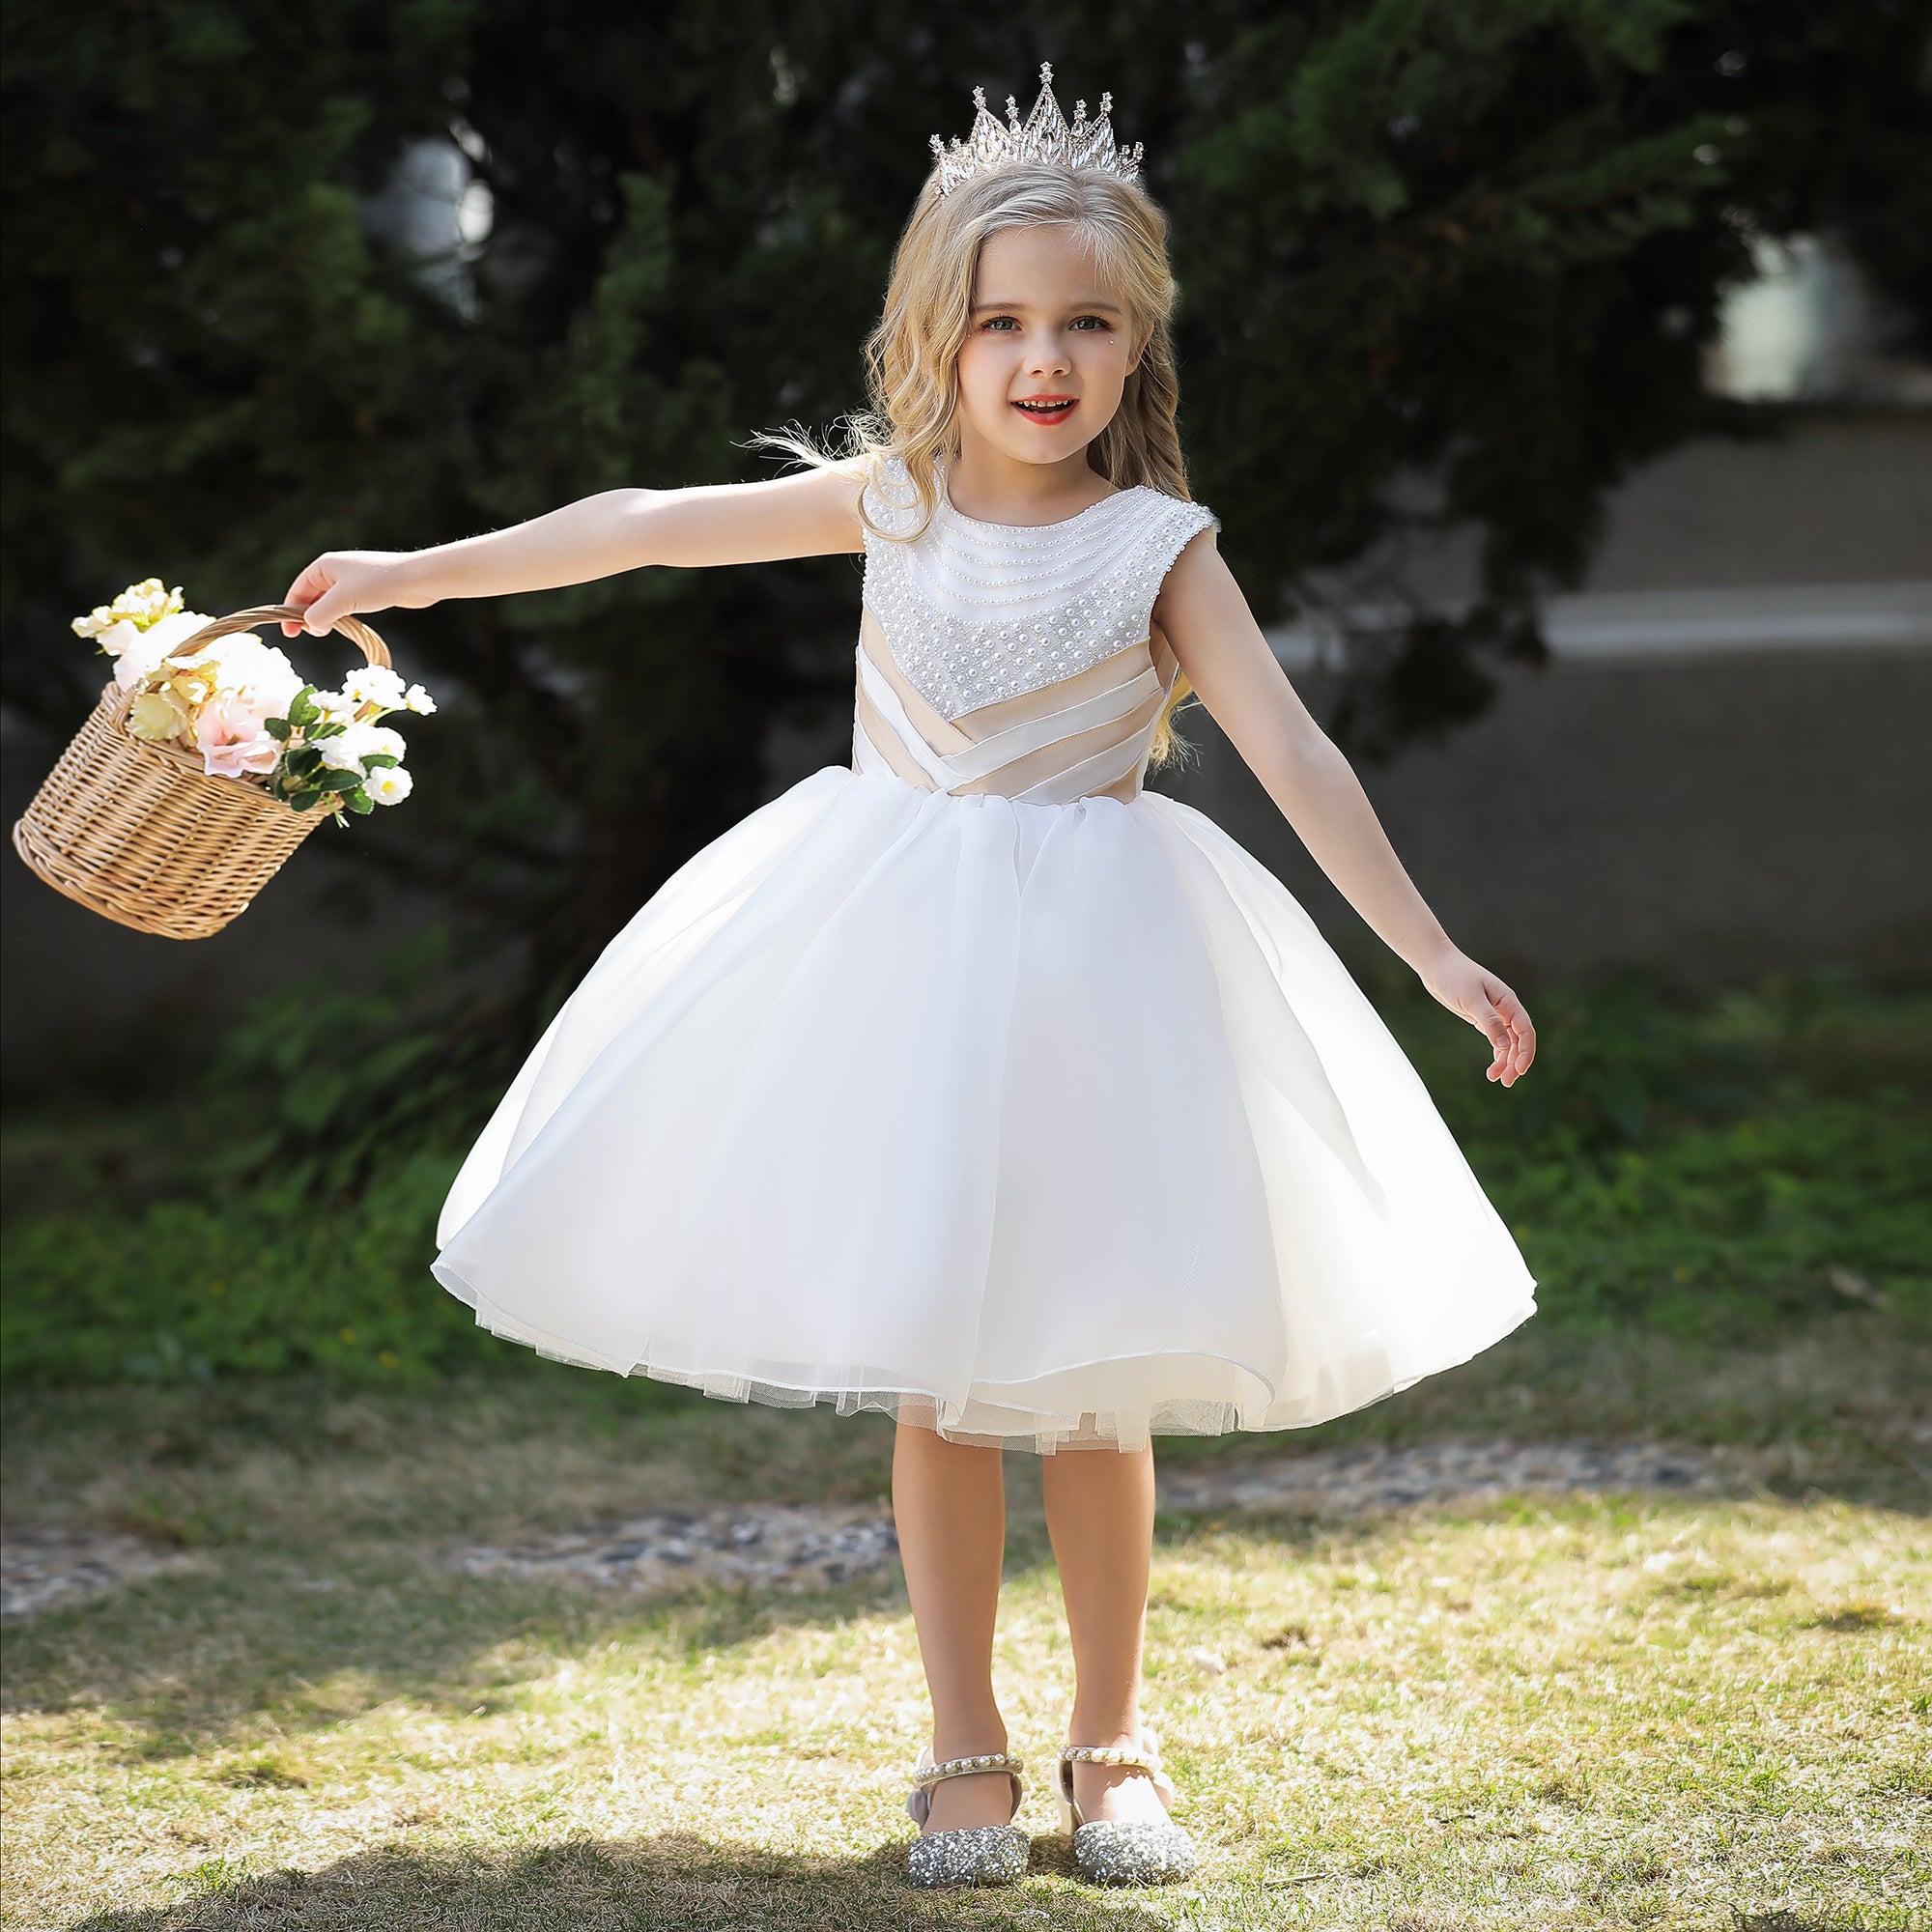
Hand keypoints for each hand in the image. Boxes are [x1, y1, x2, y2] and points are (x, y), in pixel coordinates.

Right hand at [278, 550, 431, 638]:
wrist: (416, 580)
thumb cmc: (378, 584)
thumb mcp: (342, 600)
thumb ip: (320, 614)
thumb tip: (310, 627)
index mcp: (324, 566)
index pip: (298, 589)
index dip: (290, 611)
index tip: (289, 633)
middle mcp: (336, 570)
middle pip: (312, 595)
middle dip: (308, 615)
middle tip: (310, 635)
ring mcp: (352, 579)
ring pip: (330, 601)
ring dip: (326, 617)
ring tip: (326, 632)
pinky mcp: (368, 589)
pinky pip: (346, 604)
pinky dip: (341, 615)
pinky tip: (344, 625)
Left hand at [1419, 947, 1535, 1086]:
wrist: (1437, 966)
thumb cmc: (1454, 977)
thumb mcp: (1471, 999)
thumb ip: (1488, 1021)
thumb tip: (1504, 1045)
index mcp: (1508, 1002)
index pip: (1525, 1030)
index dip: (1526, 1051)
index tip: (1520, 1070)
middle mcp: (1505, 1009)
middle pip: (1519, 1040)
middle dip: (1516, 1062)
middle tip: (1507, 1082)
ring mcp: (1495, 1015)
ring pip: (1508, 1043)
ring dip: (1506, 1061)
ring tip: (1495, 1079)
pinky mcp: (1482, 1019)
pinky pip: (1496, 1040)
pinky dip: (1497, 1054)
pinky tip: (1493, 1068)